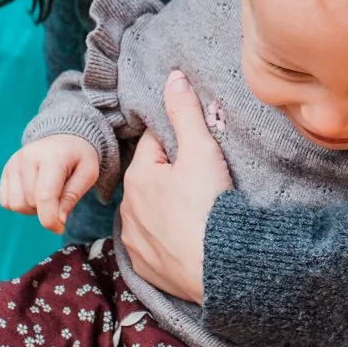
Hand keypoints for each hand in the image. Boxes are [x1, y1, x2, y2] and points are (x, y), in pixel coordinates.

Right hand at [0, 135, 98, 233]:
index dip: (50, 219)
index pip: (44, 196)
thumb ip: (72, 196)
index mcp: (52, 157)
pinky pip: (6, 201)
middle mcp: (28, 157)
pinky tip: (33, 193)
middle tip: (59, 198)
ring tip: (46, 195)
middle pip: (31, 203)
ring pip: (15, 205)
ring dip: (31, 209)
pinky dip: (19, 204)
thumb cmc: (79, 158)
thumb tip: (58, 221)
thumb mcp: (88, 174)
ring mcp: (14, 163)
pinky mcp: (6, 169)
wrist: (64, 138)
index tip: (60, 228)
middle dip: (46, 210)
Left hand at [120, 71, 233, 302]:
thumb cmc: (209, 206)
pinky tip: (188, 238)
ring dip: (167, 209)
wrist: (219, 269)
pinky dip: (168, 239)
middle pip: (151, 179)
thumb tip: (173, 77)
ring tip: (197, 212)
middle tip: (204, 181)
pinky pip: (154, 245)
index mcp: (137, 176)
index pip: (155, 143)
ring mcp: (135, 241)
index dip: (180, 141)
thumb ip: (185, 112)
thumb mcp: (201, 150)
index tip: (199, 148)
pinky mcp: (146, 267)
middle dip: (172, 176)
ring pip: (150, 213)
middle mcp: (128, 209)